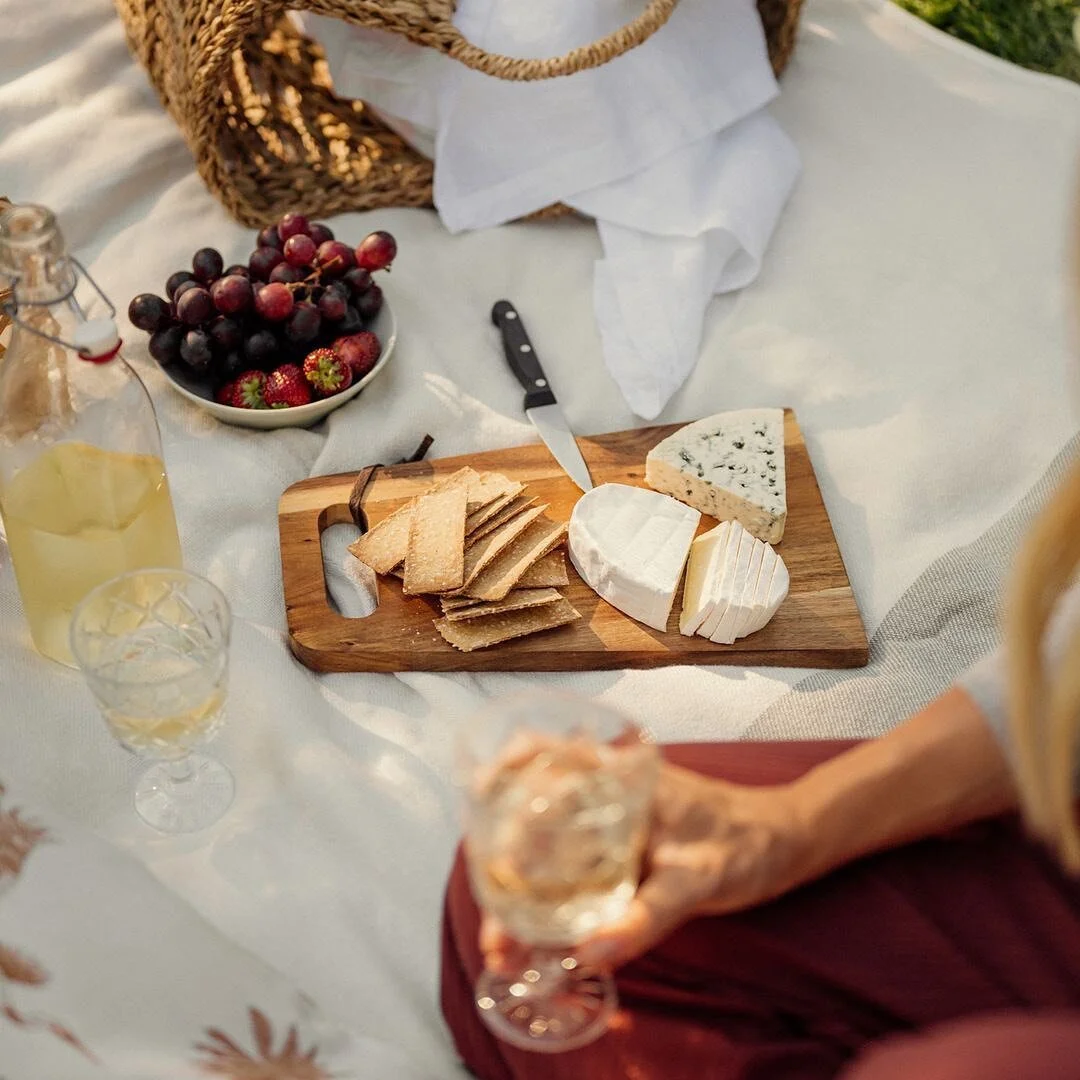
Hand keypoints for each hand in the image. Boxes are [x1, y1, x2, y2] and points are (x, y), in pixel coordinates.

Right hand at [480, 760, 810, 972]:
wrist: (783, 841)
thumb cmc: (744, 845)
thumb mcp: (700, 880)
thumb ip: (647, 914)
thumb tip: (589, 954)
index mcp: (620, 775)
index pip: (545, 759)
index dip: (502, 778)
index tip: (478, 817)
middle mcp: (607, 786)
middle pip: (531, 807)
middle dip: (499, 865)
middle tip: (498, 935)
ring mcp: (609, 814)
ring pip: (543, 837)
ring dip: (517, 887)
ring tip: (507, 945)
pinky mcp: (618, 842)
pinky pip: (566, 858)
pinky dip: (544, 892)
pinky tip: (536, 931)